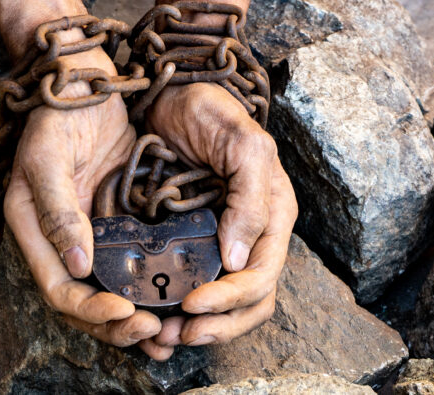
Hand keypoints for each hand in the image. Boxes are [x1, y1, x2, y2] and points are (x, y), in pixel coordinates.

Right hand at [3, 48, 170, 359]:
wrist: (85, 87)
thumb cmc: (58, 118)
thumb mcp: (47, 160)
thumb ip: (58, 212)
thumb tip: (77, 266)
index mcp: (35, 232)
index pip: (59, 289)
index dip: (89, 309)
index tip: (125, 311)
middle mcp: (62, 241)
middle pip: (85, 301)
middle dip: (115, 324)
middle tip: (154, 331)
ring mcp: (92, 235)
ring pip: (111, 290)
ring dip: (135, 316)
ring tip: (166, 333)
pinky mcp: (119, 222)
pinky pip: (133, 264)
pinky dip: (150, 286)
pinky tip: (174, 297)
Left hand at [142, 83, 297, 351]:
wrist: (170, 98)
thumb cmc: (209, 112)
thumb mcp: (241, 143)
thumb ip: (250, 198)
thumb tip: (238, 260)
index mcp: (272, 214)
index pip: (262, 274)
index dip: (231, 298)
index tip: (193, 305)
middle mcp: (253, 234)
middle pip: (250, 300)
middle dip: (217, 325)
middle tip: (176, 335)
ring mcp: (225, 239)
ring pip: (226, 302)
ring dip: (200, 326)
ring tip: (165, 334)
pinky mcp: (196, 238)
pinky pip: (198, 284)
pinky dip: (182, 307)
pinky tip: (160, 314)